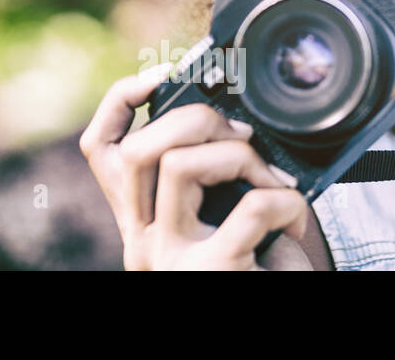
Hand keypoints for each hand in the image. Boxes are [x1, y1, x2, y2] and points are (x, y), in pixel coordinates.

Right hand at [79, 70, 310, 269]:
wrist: (273, 318)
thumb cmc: (257, 271)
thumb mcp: (221, 222)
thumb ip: (208, 183)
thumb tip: (230, 122)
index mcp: (140, 225)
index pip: (99, 149)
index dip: (120, 100)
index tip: (161, 76)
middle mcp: (143, 242)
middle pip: (140, 146)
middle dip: (198, 120)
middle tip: (242, 138)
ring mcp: (173, 258)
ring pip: (182, 163)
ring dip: (241, 156)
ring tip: (271, 180)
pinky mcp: (215, 270)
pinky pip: (253, 205)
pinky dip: (287, 202)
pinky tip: (295, 219)